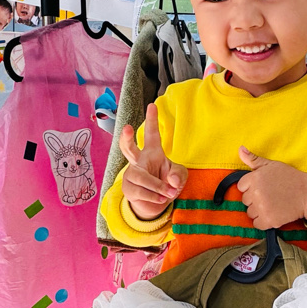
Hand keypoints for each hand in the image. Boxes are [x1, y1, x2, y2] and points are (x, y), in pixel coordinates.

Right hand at [119, 103, 187, 220]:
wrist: (155, 202)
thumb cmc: (167, 182)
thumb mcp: (179, 177)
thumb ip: (179, 175)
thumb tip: (171, 181)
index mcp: (153, 152)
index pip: (151, 134)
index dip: (152, 120)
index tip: (152, 105)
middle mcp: (139, 160)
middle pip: (128, 148)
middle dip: (127, 138)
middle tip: (127, 128)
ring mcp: (131, 174)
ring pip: (142, 178)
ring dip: (158, 187)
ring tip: (169, 192)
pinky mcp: (127, 188)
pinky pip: (141, 192)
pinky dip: (154, 197)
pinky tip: (161, 199)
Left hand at [237, 147, 306, 229]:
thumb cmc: (290, 178)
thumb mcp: (271, 164)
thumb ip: (253, 159)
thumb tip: (240, 149)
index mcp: (255, 177)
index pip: (241, 186)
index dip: (251, 187)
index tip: (262, 187)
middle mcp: (256, 192)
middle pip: (245, 200)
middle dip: (255, 199)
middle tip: (269, 196)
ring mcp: (262, 207)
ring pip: (250, 213)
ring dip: (258, 211)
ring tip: (272, 205)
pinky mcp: (269, 220)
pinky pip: (257, 224)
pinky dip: (264, 222)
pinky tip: (273, 214)